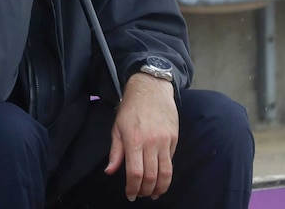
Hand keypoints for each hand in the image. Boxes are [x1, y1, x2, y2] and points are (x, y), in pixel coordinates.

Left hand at [105, 73, 178, 201]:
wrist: (151, 88)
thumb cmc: (131, 108)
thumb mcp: (117, 128)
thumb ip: (115, 152)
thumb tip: (110, 171)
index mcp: (134, 140)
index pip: (135, 173)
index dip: (133, 189)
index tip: (130, 195)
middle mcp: (151, 142)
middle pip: (151, 176)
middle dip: (146, 191)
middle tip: (142, 195)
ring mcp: (165, 140)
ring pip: (166, 172)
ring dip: (160, 187)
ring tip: (154, 193)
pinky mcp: (174, 137)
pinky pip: (171, 160)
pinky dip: (166, 172)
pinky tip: (160, 175)